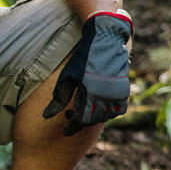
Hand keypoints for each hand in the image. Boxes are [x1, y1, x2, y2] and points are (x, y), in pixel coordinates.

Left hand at [42, 10, 131, 135]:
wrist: (107, 39)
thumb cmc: (84, 57)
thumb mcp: (68, 77)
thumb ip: (59, 99)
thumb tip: (46, 116)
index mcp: (89, 95)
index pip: (79, 121)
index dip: (71, 128)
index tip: (64, 131)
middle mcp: (105, 98)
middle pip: (92, 120)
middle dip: (80, 122)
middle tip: (70, 115)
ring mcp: (117, 94)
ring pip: (106, 116)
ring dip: (95, 117)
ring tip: (85, 109)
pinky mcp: (124, 89)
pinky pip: (120, 109)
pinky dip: (110, 112)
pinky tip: (100, 106)